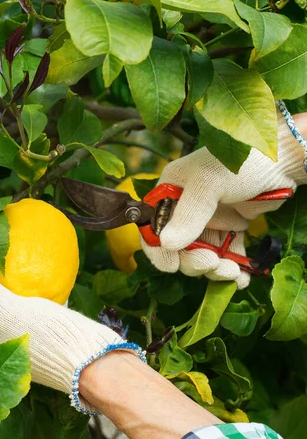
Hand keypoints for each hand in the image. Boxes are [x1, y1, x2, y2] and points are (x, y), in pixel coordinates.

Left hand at [0, 261, 144, 414]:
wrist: (94, 362)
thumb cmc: (47, 338)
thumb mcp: (7, 311)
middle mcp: (3, 344)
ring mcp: (26, 339)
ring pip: (13, 301)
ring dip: (14, 279)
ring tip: (19, 252)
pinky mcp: (49, 333)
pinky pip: (38, 305)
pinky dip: (39, 287)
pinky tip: (46, 269)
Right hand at [142, 108, 306, 284]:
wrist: (284, 160)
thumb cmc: (244, 160)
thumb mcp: (211, 183)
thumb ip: (189, 213)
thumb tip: (166, 245)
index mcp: (172, 188)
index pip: (153, 225)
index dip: (158, 248)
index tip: (171, 266)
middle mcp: (186, 205)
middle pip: (178, 246)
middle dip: (194, 260)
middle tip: (212, 264)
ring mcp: (208, 218)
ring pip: (202, 253)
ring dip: (215, 269)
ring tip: (233, 272)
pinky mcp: (229, 228)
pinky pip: (224, 253)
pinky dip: (232, 268)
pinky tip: (242, 278)